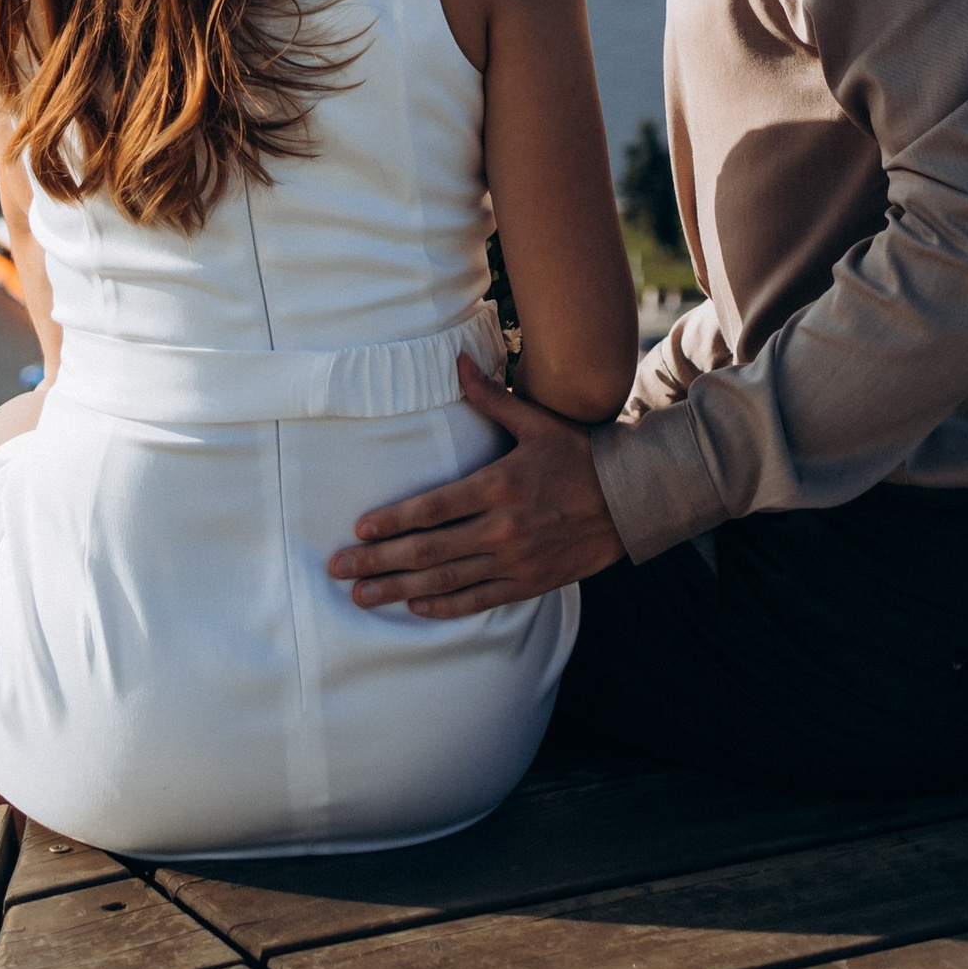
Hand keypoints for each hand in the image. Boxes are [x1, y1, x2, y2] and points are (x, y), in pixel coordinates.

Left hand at [328, 355, 626, 617]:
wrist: (628, 500)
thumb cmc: (578, 454)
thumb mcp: (536, 421)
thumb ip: (491, 398)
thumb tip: (457, 360)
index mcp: (499, 486)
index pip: (433, 508)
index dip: (392, 521)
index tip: (359, 530)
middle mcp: (502, 529)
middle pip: (428, 551)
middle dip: (379, 562)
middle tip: (339, 570)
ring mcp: (514, 561)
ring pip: (446, 582)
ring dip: (399, 591)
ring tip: (363, 597)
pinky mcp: (528, 583)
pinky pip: (478, 601)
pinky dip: (443, 608)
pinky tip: (415, 608)